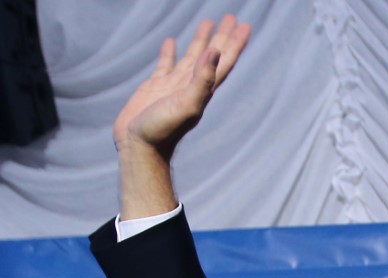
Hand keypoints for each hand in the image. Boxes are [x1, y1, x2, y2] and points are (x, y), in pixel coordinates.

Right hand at [114, 14, 249, 157]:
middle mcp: (191, 85)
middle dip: (223, 36)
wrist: (140, 147)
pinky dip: (170, 52)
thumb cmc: (163, 131)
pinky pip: (166, 64)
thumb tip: (215, 52)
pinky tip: (172, 41)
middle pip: (212, 55)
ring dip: (201, 40)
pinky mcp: (155, 87)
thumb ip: (202, 80)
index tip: (244, 26)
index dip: (235, 44)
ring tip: (207, 22)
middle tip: (231, 17)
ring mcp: (173, 86)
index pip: (224, 61)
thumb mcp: (186, 104)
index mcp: (203, 89)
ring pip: (191, 57)